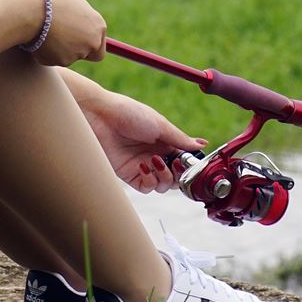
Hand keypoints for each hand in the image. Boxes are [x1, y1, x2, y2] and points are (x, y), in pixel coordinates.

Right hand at [12, 0, 107, 66]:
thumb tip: (76, 23)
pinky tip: (35, 37)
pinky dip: (44, 51)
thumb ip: (77, 16)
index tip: (76, 39)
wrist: (30, 8)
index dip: (87, 43)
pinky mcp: (59, 61)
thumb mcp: (69, 2)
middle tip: (57, 39)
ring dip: (56, 48)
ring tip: (41, 30)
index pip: (99, 45)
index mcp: (97, 25)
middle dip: (73, 49)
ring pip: (66, 56)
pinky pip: (51, 58)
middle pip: (86, 55)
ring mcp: (76, 54)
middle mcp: (91, 42)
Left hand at [75, 86, 201, 193]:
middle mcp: (155, 154)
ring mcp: (143, 165)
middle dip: (180, 174)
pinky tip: (143, 166)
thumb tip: (201, 144)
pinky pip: (147, 187)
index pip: (184, 159)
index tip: (191, 163)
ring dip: (165, 177)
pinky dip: (150, 180)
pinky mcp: (129, 174)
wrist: (100, 117)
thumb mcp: (160, 124)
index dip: (189, 164)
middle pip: (176, 176)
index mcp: (164, 140)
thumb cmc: (128, 113)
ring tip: (156, 161)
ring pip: (163, 185)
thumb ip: (180, 138)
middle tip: (177, 165)